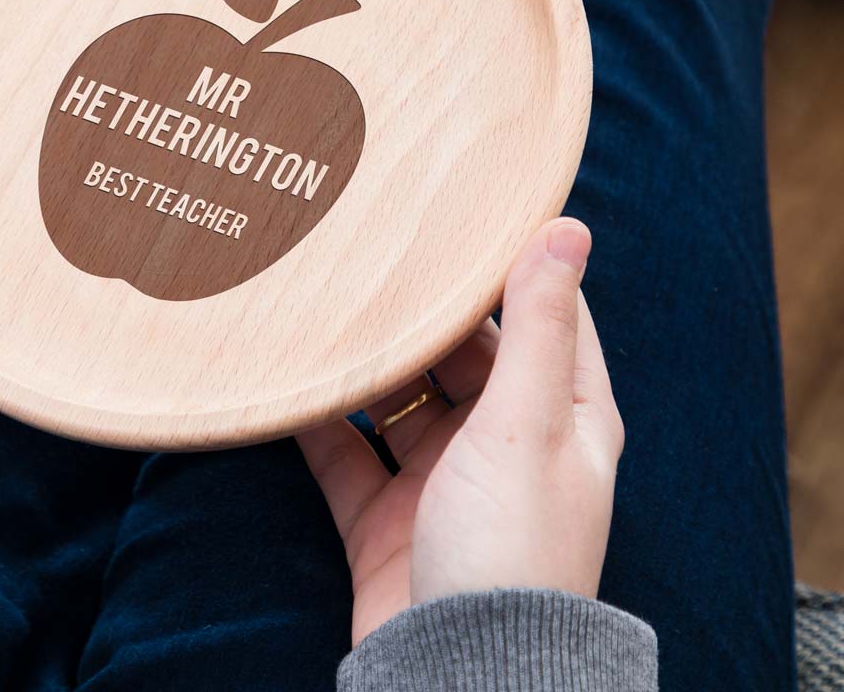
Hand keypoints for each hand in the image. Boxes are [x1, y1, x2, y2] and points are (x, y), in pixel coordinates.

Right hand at [299, 218, 621, 644]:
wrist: (458, 679)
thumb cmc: (513, 549)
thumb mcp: (526, 420)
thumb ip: (538, 324)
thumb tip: (568, 225)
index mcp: (563, 416)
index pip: (546, 316)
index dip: (510, 264)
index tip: (464, 209)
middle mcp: (506, 442)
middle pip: (461, 353)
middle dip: (420, 312)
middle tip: (369, 253)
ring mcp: (444, 479)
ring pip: (398, 398)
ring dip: (364, 363)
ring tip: (320, 308)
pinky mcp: (387, 515)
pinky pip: (345, 452)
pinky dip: (318, 421)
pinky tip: (287, 382)